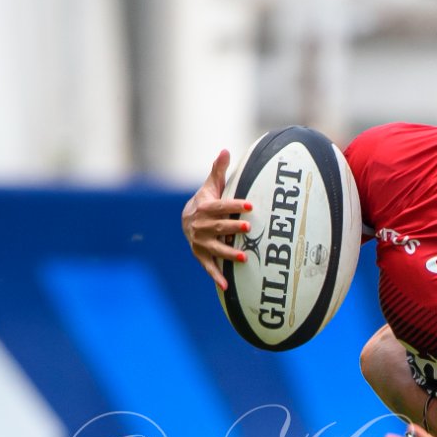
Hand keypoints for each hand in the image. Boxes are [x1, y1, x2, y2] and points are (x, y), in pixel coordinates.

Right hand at [181, 150, 252, 290]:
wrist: (186, 220)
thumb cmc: (206, 202)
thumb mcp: (210, 186)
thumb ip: (218, 171)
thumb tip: (225, 150)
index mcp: (205, 208)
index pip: (221, 206)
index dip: (235, 205)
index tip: (250, 205)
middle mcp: (200, 226)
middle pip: (218, 227)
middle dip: (232, 227)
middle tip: (249, 228)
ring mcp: (200, 242)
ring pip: (215, 248)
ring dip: (228, 253)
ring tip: (244, 256)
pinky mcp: (201, 256)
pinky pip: (209, 267)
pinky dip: (217, 277)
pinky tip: (227, 287)